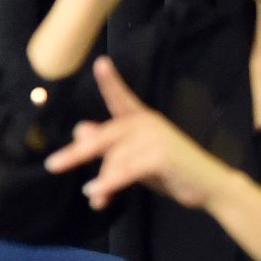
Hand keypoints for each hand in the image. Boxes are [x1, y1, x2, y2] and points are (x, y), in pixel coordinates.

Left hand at [45, 56, 227, 210]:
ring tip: (95, 198)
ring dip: (102, 183)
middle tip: (53, 165)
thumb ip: (110, 145)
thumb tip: (80, 129)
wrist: (208, 187)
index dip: (110, 81)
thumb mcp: (135, 158)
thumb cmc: (169, 171)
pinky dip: (110, 184)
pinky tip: (98, 194)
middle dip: (76, 154)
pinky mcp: (160, 156)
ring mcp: (155, 138)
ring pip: (113, 160)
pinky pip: (126, 171)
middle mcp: (147, 123)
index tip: (100, 62)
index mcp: (142, 120)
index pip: (122, 98)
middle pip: (103, 137)